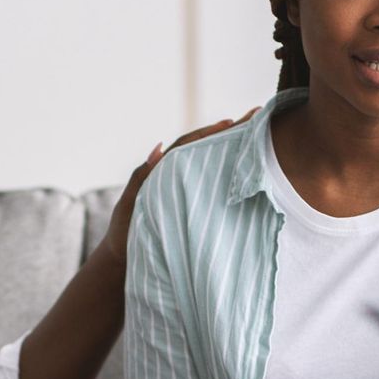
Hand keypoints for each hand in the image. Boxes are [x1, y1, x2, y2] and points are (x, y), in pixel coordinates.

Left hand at [101, 108, 259, 260]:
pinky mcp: (190, 209)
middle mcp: (174, 178)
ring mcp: (183, 193)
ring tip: (254, 140)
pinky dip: (225, 176)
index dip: (208, 133)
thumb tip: (159, 148)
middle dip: (226, 135)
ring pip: (208, 167)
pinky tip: (244, 173)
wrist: (126, 258)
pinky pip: (209, 188)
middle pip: (202, 150)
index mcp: (160, 172)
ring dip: (228, 152)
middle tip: (253, 119)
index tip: (231, 122)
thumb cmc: (124, 232)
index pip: (187, 145)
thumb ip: (141, 178)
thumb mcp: (129, 205)